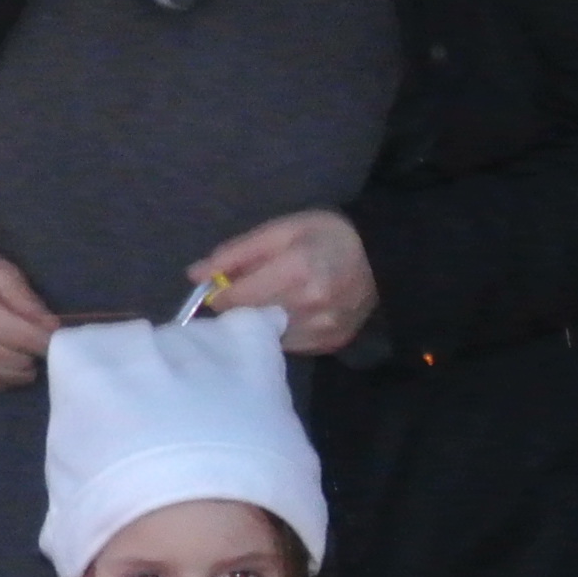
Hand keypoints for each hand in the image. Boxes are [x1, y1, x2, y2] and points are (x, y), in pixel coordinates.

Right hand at [0, 217, 55, 390]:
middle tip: (39, 340)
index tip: (61, 336)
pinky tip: (9, 360)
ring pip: (6, 377)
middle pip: (16, 362)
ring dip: (22, 367)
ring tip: (26, 349)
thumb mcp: (4, 272)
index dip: (48, 340)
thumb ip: (28, 301)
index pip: (22, 337)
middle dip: (35, 354)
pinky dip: (5, 376)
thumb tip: (53, 329)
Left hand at [191, 211, 376, 356]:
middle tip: (247, 291)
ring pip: (266, 337)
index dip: (219, 294)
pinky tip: (292, 313)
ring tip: (274, 300)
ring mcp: (322, 329)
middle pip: (248, 319)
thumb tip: (195, 275)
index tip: (219, 286)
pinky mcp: (330, 344)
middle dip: (238, 308)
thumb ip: (235, 254)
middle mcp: (309, 305)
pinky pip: (288, 345)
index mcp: (296, 270)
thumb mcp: (279, 231)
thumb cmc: (325, 235)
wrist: (382, 255)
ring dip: (260, 323)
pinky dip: (281, 332)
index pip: (234, 299)